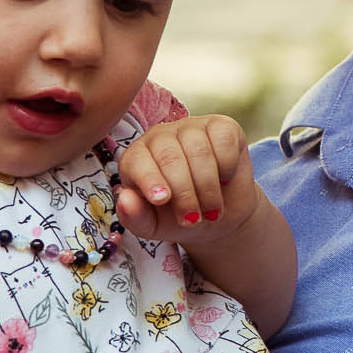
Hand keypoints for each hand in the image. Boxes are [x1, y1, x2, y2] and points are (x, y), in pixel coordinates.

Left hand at [115, 114, 261, 246]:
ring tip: (211, 211)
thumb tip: (124, 200)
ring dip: (207, 188)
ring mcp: (191, 128)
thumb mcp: (153, 226)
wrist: (217, 217)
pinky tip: (224, 180)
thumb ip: (134, 217)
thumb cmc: (177, 218)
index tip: (162, 200)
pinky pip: (224, 140)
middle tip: (192, 220)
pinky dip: (227, 166)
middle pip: (170, 157)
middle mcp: (161, 136)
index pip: (138, 161)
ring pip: (199, 151)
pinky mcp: (221, 126)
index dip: (150, 180)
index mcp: (137, 157)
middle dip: (184, 193)